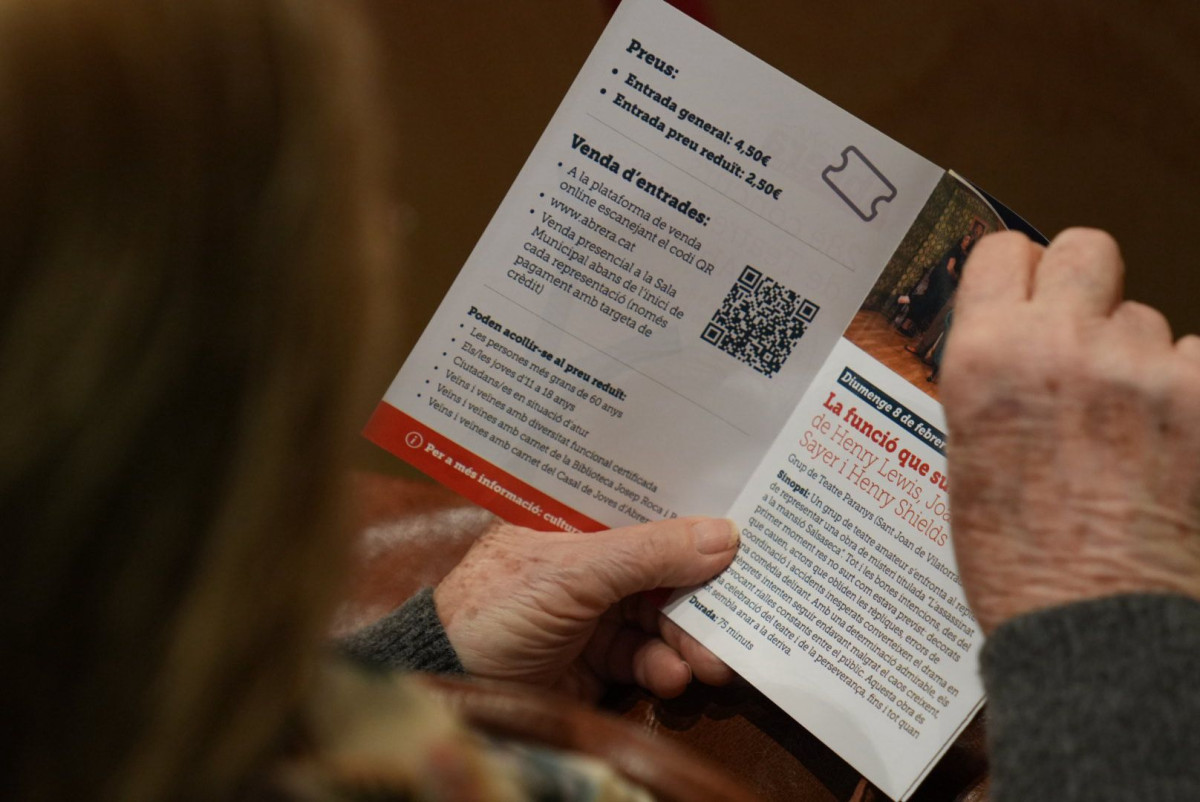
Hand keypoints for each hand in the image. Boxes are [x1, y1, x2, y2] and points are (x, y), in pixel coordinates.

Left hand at [433, 516, 738, 699]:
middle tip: (745, 607)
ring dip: (693, 636)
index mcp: (576, 517)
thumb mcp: (574, 571)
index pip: (645, 501)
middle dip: (705, 588)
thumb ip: (650, 553)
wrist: (452, 688)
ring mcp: (596, 607)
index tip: (748, 516)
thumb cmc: (495, 609)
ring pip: (664, 614)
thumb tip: (726, 535)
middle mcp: (589, 556)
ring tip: (714, 660)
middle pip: (665, 562)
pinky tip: (673, 676)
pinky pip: (649, 656)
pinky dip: (666, 667)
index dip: (694, 508)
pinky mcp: (599, 657)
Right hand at [941, 229, 1199, 633]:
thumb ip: (995, 382)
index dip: (1018, 277)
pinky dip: (1189, 393)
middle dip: (1084, 285)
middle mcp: (1065, 345)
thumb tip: (1022, 345)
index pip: (1006, 252)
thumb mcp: (968, 458)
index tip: (1025, 299)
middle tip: (1082, 338)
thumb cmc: (1021, 562)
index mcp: (988, 358)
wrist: (1101, 630)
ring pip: (1150, 319)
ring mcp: (1146, 367)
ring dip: (1139, 357)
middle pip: (1087, 250)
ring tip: (1127, 428)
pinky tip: (1170, 445)